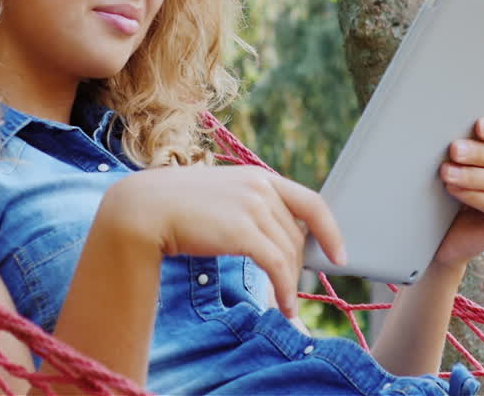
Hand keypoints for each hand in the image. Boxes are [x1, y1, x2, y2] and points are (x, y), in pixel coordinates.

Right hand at [102, 165, 345, 319]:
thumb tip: (275, 237)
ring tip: (288, 306)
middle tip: (291, 290)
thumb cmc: (178, 208)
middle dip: (298, 267)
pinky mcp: (242, 230)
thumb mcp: (221, 198)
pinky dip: (284, 289)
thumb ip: (249, 208)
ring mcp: (252, 206)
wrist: (145, 210)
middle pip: (298, 235)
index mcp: (258, 177)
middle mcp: (260, 187)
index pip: (311, 202)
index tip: (339, 253)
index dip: (330, 230)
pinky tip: (283, 306)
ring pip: (288, 252)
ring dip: (291, 284)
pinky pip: (276, 265)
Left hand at [432, 116, 483, 267]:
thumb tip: (442, 126)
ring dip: (470, 175)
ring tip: (445, 172)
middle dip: (476, 152)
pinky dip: (474, 196)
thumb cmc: (443, 194)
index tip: (479, 125)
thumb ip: (457, 148)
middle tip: (453, 149)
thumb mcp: (450, 166)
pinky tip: (455, 190)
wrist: (442, 237)